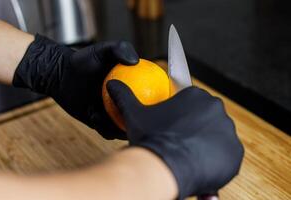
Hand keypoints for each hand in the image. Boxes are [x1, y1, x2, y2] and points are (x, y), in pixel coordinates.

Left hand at [13, 35, 138, 138]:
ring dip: (119, 127)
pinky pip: (106, 131)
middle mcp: (125, 104)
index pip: (150, 99)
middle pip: (139, 118)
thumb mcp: (102, 50)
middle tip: (130, 115)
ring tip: (105, 114)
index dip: (154, 106)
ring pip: (124, 129)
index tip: (150, 105)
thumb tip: (136, 61)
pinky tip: (94, 115)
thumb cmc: (82, 61)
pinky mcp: (101, 124)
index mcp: (133, 89)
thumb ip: (120, 49)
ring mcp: (113, 116)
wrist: (61, 74)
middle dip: (139, 122)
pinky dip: (103, 127)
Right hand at [107, 80, 243, 198]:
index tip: (175, 130)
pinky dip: (215, 160)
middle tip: (180, 143)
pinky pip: (225, 154)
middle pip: (205, 119)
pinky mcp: (235, 152)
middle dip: (195, 130)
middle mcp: (216, 108)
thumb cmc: (150, 138)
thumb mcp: (134, 114)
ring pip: (215, 136)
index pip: (191, 104)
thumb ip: (124, 96)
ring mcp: (228, 130)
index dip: (182, 118)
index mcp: (195, 95)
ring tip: (188, 155)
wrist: (164, 167)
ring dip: (205, 144)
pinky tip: (199, 164)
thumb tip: (112, 84)